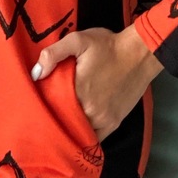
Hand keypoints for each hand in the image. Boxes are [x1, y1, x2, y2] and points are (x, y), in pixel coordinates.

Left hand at [32, 24, 162, 141]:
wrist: (141, 53)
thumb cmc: (108, 45)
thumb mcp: (79, 40)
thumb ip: (53, 53)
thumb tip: (36, 74)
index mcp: (76, 91)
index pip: (51, 108)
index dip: (44, 107)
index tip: (38, 105)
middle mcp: (89, 110)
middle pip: (64, 122)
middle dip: (56, 119)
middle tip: (48, 114)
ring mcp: (103, 119)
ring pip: (78, 132)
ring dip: (70, 128)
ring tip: (63, 121)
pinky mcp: (114, 123)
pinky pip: (94, 138)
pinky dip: (85, 136)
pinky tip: (79, 130)